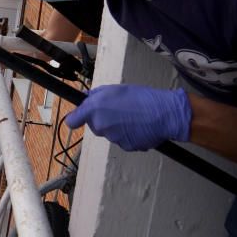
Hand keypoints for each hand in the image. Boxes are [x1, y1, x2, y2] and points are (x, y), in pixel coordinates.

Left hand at [65, 85, 191, 150]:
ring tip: (133, 117)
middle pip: (94, 126)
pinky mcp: (126, 147)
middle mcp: (100, 126)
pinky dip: (129, 135)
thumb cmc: (141, 97)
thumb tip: (86, 98)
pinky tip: (139, 126)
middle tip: (118, 110)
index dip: (76, 119)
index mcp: (94, 110)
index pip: (72, 121)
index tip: (79, 117)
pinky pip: (123, 141)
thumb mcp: (115, 89)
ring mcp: (113, 138)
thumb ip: (96, 95)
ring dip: (116, 127)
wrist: (165, 113)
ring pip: (109, 133)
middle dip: (101, 119)